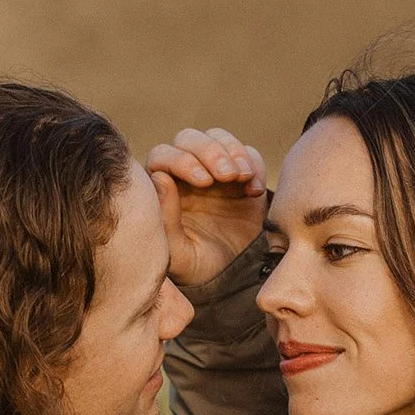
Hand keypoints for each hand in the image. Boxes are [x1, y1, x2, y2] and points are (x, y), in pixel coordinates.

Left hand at [146, 127, 267, 287]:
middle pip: (189, 138)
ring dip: (232, 151)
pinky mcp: (242, 174)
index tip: (204, 182)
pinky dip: (254, 164)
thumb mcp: (178, 252)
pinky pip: (248, 154)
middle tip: (227, 176)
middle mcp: (186, 172)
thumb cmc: (198, 266)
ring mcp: (214, 170)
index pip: (164, 156)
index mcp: (164, 188)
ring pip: (218, 137)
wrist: (233, 276)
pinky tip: (254, 191)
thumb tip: (160, 177)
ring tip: (242, 177)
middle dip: (209, 151)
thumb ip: (166, 218)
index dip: (182, 161)